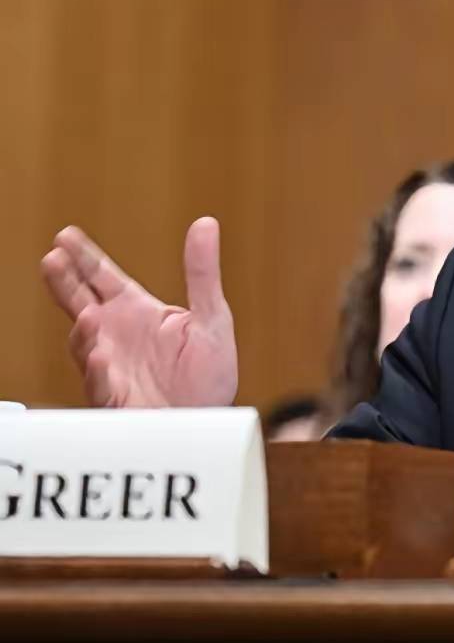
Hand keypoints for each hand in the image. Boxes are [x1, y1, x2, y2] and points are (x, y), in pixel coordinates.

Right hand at [40, 218, 237, 408]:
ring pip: (85, 345)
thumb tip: (206, 223)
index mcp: (137, 312)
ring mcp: (111, 366)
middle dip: (65, 283)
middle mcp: (116, 335)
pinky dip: (101, 371)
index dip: (83, 257)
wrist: (209, 420)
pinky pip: (103, 385)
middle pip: (80, 302)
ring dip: (85, 331)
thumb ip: (202, 273)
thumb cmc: (207, 372)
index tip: (64, 235)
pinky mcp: (117, 398)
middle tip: (53, 260)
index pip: (102, 278)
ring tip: (88, 314)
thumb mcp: (211, 317)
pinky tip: (103, 356)